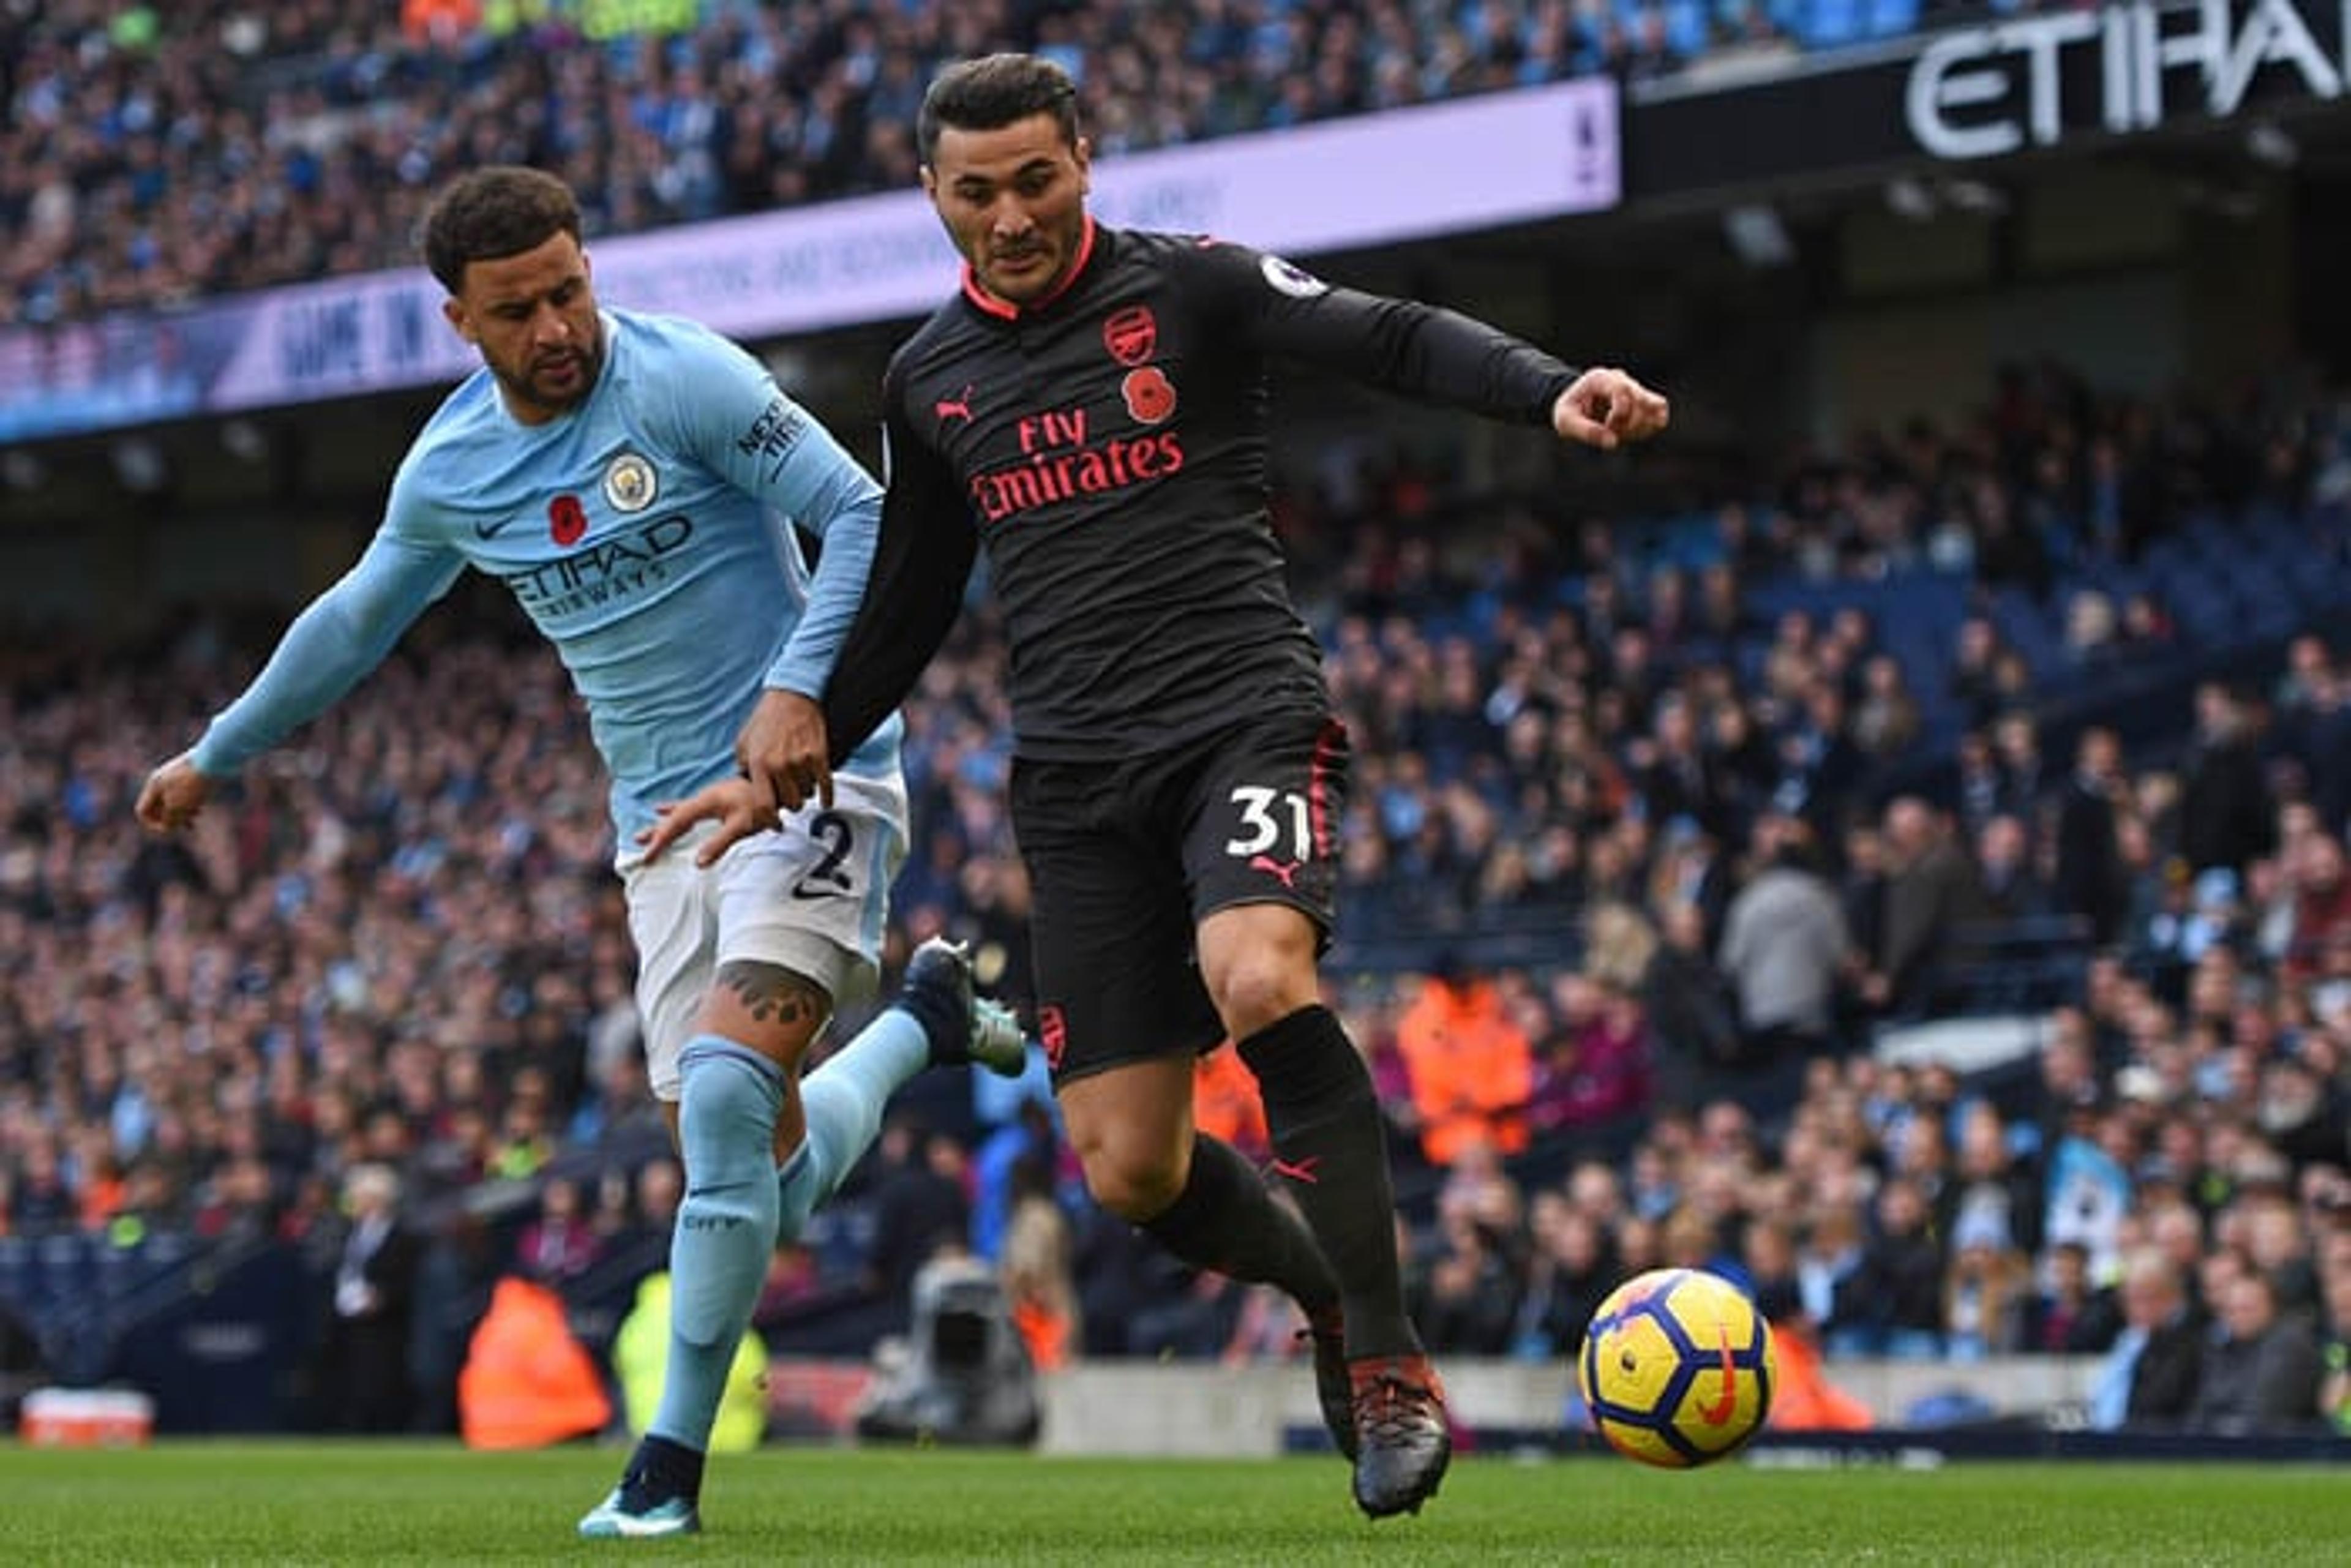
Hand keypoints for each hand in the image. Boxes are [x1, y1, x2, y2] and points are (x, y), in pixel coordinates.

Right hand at [136, 753, 214, 833]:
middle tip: (188, 825)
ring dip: (183, 813)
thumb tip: (167, 827)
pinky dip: (190, 804)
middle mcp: (162, 780)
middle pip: (159, 807)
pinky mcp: (192, 775)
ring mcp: (177, 777)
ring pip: (174, 801)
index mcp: (153, 785)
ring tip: (196, 815)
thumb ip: (169, 820)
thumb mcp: (178, 806)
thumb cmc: (194, 783)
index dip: (153, 825)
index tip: (171, 829)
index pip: (143, 811)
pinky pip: (185, 794)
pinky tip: (201, 806)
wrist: (216, 758)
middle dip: (171, 819)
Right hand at [635, 777, 781, 868]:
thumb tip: (698, 864)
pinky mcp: (712, 800)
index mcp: (706, 802)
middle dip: (656, 834)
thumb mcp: (742, 825)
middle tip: (638, 846)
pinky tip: (660, 809)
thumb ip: (720, 843)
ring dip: (660, 825)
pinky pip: (685, 809)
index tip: (649, 856)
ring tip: (642, 835)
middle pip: (673, 818)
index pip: (677, 823)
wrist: (775, 781)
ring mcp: (707, 798)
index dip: (661, 840)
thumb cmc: (761, 803)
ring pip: (677, 814)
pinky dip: (671, 813)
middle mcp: (703, 798)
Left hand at [735, 688, 831, 817]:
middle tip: (786, 796)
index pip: (764, 805)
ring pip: (806, 794)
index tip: (772, 823)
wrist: (791, 696)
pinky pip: (825, 785)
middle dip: (788, 803)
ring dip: (803, 793)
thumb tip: (746, 789)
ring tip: (798, 785)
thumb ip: (744, 769)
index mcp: (759, 763)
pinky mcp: (820, 755)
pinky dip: (826, 796)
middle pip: (790, 804)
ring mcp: (801, 761)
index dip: (769, 820)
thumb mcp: (744, 744)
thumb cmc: (766, 719)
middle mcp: (780, 765)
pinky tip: (825, 802)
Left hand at [1553, 367, 1669, 450]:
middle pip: (1642, 398)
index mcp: (1600, 378)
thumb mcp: (1565, 422)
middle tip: (1612, 433)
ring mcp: (1635, 389)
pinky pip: (1659, 415)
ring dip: (1640, 427)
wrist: (1573, 407)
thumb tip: (1613, 443)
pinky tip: (1629, 433)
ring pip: (1656, 406)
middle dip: (1629, 423)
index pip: (1623, 390)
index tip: (1606, 427)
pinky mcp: (1644, 402)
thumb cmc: (1568, 412)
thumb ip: (1586, 432)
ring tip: (1621, 433)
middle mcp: (1621, 380)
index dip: (1619, 415)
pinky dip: (1647, 429)